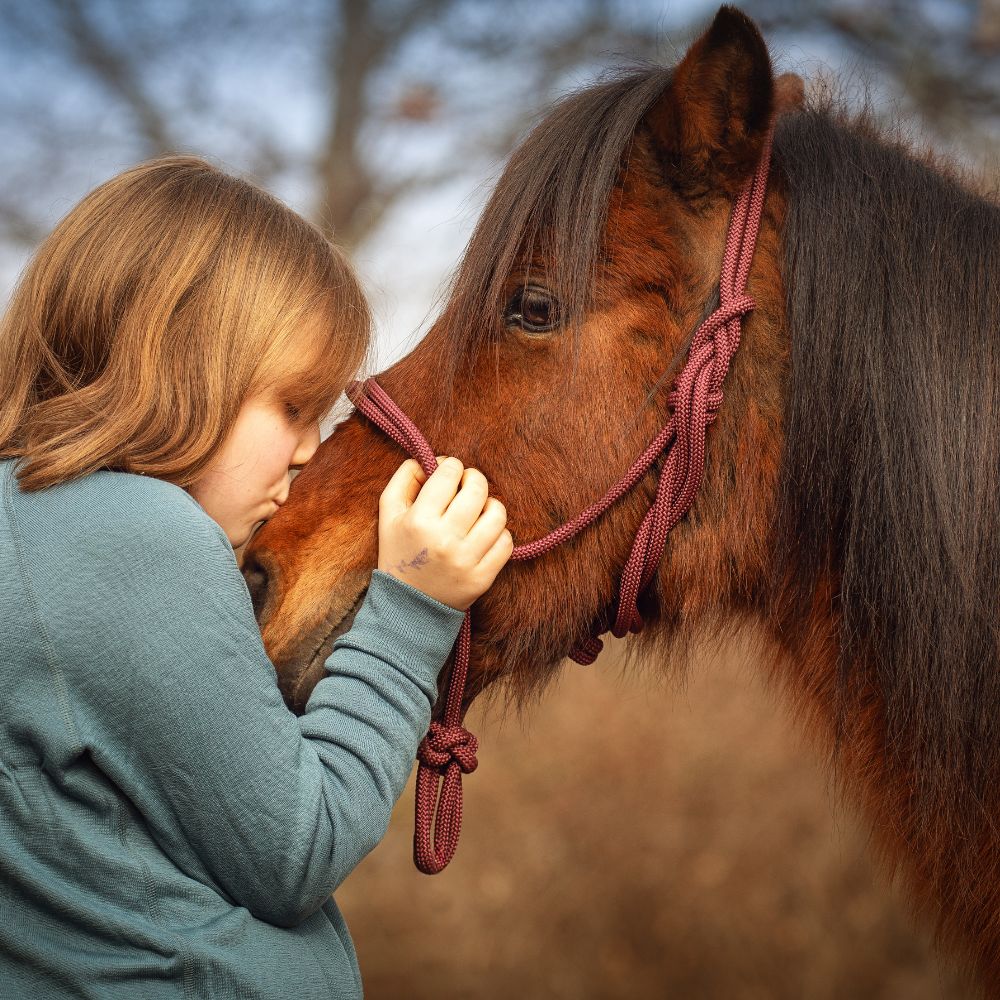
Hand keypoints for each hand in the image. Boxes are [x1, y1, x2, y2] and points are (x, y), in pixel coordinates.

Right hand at [377, 455, 512, 611]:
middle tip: (467, 485)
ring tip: (478, 511)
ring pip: (498, 514)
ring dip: (490, 505)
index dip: (451, 465)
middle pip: (477, 489)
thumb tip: (432, 459)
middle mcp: (444, 539)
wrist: (408, 607)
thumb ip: (405, 478)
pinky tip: (484, 535)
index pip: (449, 473)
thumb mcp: (388, 514)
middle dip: (473, 479)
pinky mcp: (483, 578)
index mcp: (418, 520)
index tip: (448, 473)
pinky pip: (506, 542)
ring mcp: (466, 560)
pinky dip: (499, 534)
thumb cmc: (399, 552)